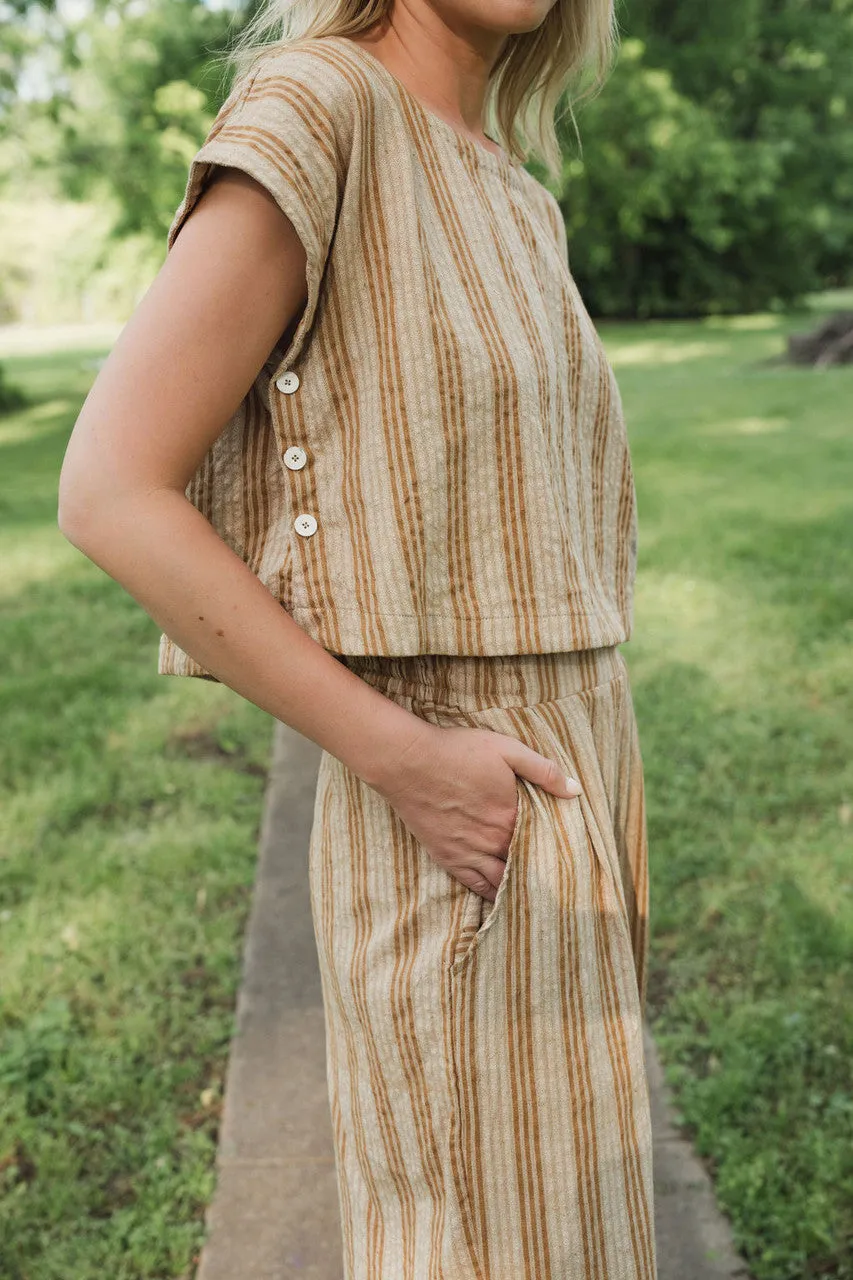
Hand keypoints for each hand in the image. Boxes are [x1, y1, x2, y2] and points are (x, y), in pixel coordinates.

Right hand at [371, 720, 581, 901]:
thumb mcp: (506, 749)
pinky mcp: (448, 857)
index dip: (556, 848)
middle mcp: (494, 840)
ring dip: (519, 888)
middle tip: (559, 883)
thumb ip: (543, 770)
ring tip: (534, 895)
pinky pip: (475, 885)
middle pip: (526, 865)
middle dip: (541, 872)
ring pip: (503, 881)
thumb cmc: (457, 750)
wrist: (408, 761)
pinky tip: (501, 898)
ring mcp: (470, 852)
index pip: (544, 841)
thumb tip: (575, 791)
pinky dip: (491, 895)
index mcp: (512, 815)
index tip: (570, 856)